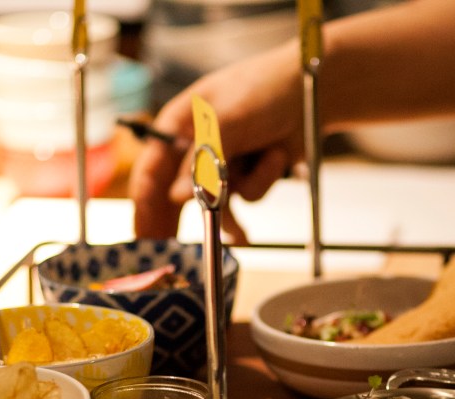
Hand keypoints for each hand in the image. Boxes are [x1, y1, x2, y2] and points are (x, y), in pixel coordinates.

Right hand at [129, 41, 303, 242]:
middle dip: (176, 223)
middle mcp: (195, 147)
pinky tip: (276, 157)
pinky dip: (263, 181)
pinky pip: (247, 196)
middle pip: (175, 193)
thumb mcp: (228, 120)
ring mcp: (222, 163)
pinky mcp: (247, 174)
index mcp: (178, 126)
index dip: (144, 203)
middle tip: (167, 253)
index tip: (143, 233)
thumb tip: (177, 197)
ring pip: (215, 200)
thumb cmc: (263, 88)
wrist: (311, 89)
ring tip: (244, 216)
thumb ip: (202, 160)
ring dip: (235, 200)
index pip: (151, 169)